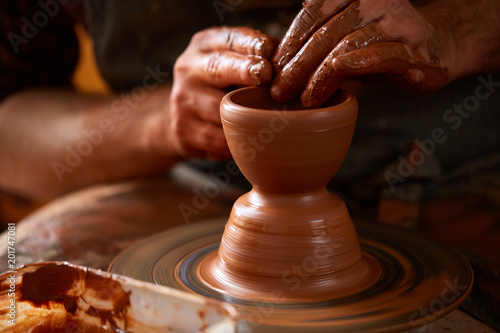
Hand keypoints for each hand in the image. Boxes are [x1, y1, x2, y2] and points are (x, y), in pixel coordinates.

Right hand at [169, 27, 274, 159]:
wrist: (187, 117)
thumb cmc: (224, 85)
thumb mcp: (236, 62)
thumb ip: (259, 57)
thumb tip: (290, 61)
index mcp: (205, 45)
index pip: (229, 39)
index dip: (250, 44)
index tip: (269, 50)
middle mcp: (189, 69)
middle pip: (217, 68)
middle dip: (243, 70)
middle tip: (265, 74)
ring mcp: (183, 100)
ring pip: (220, 109)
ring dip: (246, 115)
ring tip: (267, 120)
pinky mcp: (184, 129)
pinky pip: (217, 138)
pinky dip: (236, 141)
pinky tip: (247, 140)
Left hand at [270, 0, 451, 107]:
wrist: (432, 51)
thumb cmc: (377, 45)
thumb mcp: (341, 37)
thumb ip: (315, 40)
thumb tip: (273, 63)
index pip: (312, 14)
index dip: (289, 43)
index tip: (273, 69)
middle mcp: (376, 0)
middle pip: (325, 33)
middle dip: (297, 65)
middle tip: (279, 91)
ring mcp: (397, 21)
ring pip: (346, 46)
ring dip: (318, 75)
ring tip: (303, 98)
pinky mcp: (413, 48)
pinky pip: (378, 57)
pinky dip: (352, 69)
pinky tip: (330, 82)